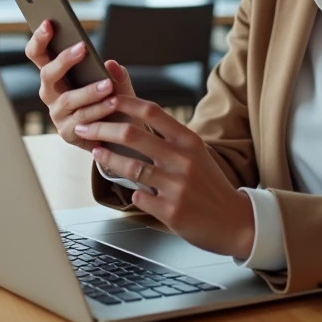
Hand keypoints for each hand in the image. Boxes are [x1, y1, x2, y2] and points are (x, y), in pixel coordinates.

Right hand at [25, 19, 136, 151]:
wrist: (117, 133)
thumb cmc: (110, 100)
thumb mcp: (115, 83)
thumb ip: (114, 73)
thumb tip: (110, 63)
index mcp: (55, 74)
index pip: (38, 54)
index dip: (39, 38)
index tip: (48, 22)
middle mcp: (51, 92)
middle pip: (47, 74)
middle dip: (63, 60)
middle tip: (82, 47)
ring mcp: (57, 113)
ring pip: (67, 99)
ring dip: (88, 91)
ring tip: (107, 84)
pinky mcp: (67, 132)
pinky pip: (80, 119)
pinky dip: (98, 110)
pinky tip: (112, 103)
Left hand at [74, 96, 255, 259]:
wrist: (236, 222)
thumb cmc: (210, 185)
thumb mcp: (196, 154)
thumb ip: (170, 139)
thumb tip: (135, 120)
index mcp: (190, 141)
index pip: (152, 111)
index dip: (124, 102)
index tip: (105, 99)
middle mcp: (183, 160)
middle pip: (132, 135)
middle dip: (102, 128)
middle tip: (85, 127)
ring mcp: (177, 186)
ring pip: (130, 167)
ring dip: (107, 158)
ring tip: (96, 152)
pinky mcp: (171, 211)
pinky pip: (139, 197)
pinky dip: (133, 193)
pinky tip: (133, 192)